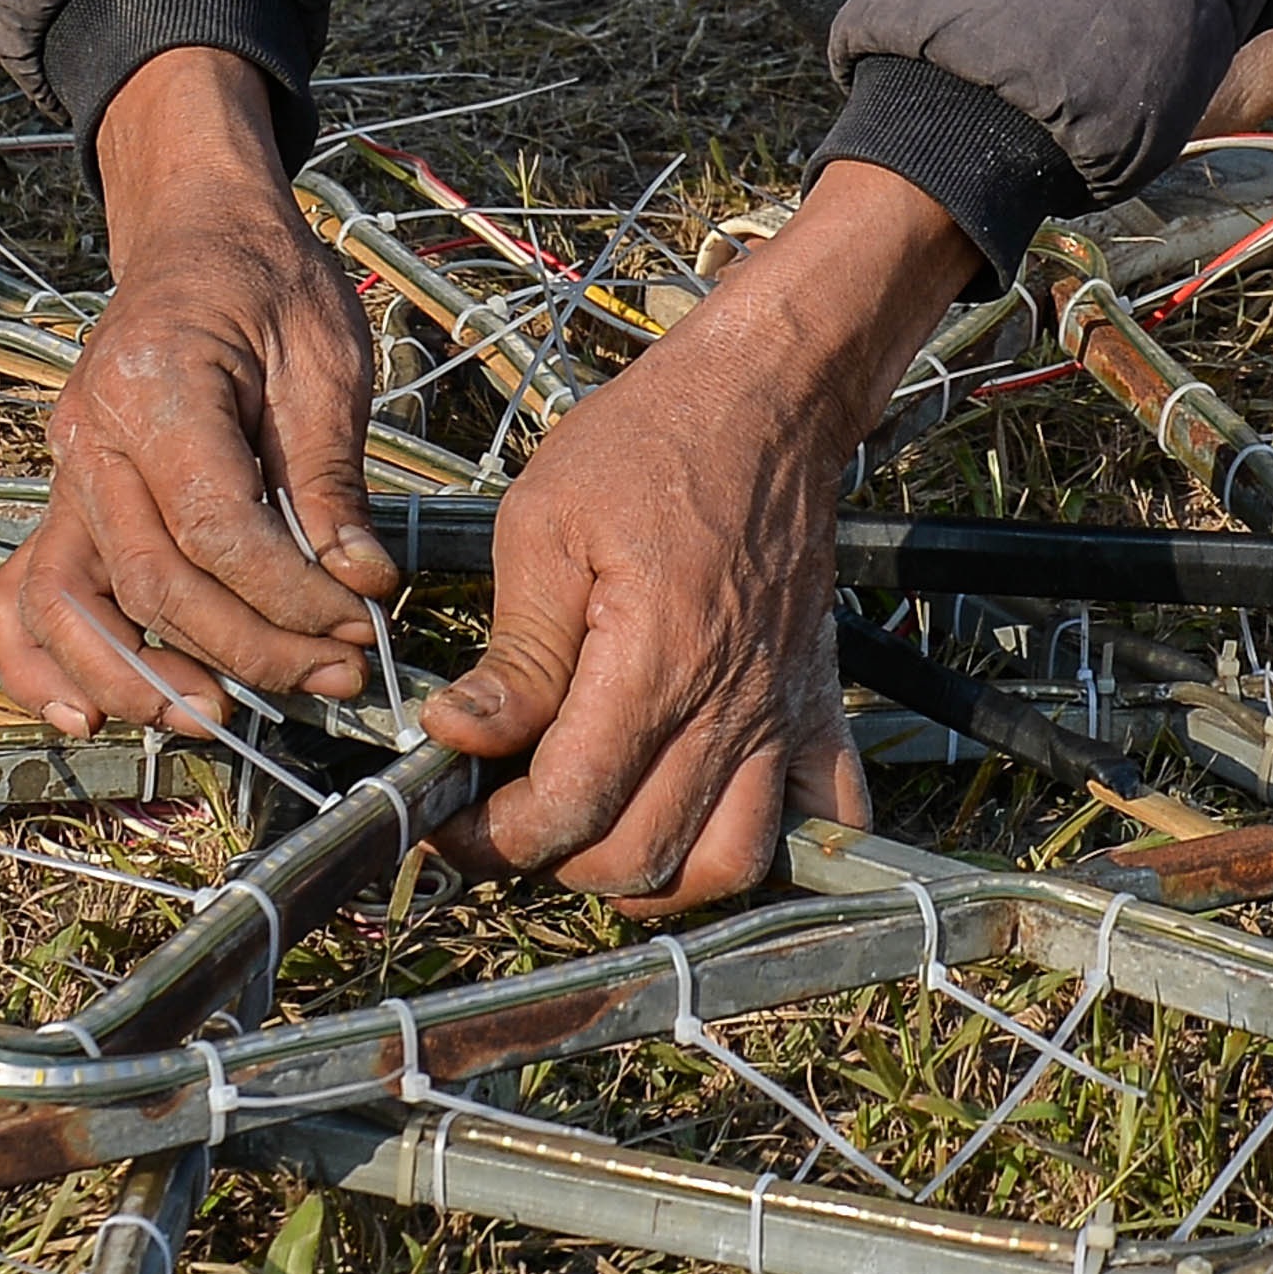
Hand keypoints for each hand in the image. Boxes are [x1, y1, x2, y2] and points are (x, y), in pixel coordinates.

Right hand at [0, 48, 401, 736]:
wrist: (196, 232)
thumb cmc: (267, 282)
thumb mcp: (325, 356)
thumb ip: (331, 476)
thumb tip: (357, 584)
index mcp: (158, 384)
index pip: (215, 529)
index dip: (289, 597)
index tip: (360, 624)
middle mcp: (91, 436)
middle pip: (150, 581)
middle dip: (246, 649)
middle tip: (333, 676)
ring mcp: (66, 471)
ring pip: (67, 602)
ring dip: (138, 678)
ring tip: (220, 718)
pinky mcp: (65, 499)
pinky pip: (21, 593)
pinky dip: (38, 664)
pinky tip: (91, 716)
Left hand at [417, 160, 982, 903]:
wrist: (762, 402)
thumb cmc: (646, 446)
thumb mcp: (544, 526)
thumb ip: (513, 653)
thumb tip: (456, 737)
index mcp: (655, 661)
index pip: (571, 809)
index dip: (493, 837)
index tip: (447, 819)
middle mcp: (729, 707)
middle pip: (639, 855)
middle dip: (554, 858)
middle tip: (504, 815)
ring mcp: (782, 714)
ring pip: (725, 864)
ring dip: (651, 871)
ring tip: (595, 826)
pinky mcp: (816, 706)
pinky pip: (824, 820)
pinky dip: (772, 850)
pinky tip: (707, 824)